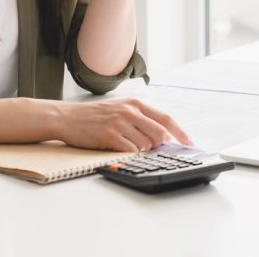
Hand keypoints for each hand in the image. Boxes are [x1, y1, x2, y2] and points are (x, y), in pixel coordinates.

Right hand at [49, 98, 193, 151]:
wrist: (67, 118)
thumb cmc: (95, 116)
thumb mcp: (120, 109)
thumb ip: (141, 119)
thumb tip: (162, 137)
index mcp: (136, 103)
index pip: (166, 119)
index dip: (181, 133)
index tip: (190, 144)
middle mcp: (131, 111)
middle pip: (160, 133)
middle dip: (161, 146)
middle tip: (156, 152)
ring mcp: (120, 122)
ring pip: (146, 144)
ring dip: (144, 151)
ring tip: (130, 146)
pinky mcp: (110, 135)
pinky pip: (131, 150)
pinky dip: (131, 154)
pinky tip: (121, 150)